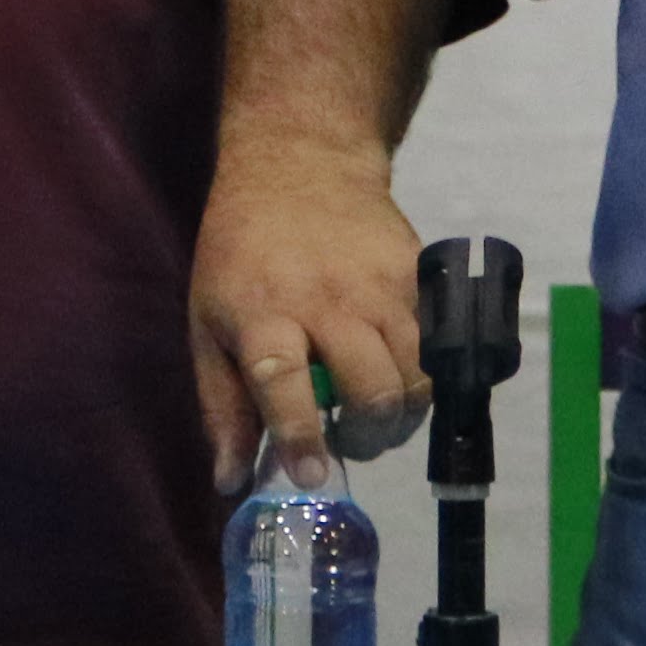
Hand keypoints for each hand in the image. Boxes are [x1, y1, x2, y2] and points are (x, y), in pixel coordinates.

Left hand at [187, 136, 427, 486]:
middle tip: (352, 439)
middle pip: (374, 389)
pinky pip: (438, 345)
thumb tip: (232, 482)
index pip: (283, 383)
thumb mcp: (207, 323)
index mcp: (263, 312)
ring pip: (419, 376)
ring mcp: (382, 286)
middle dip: (371, 436)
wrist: (301, 164)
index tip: (313, 476)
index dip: (301, 436)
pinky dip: (425, 372)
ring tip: (377, 411)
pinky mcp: (419, 274)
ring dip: (404, 414)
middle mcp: (328, 301)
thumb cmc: (240, 253)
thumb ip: (223, 406)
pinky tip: (398, 369)